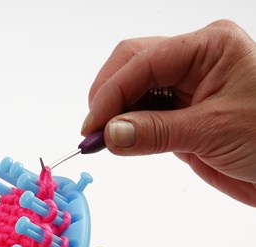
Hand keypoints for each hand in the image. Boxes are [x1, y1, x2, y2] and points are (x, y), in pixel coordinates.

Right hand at [82, 20, 255, 206]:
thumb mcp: (211, 131)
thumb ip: (155, 132)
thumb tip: (108, 134)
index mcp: (209, 48)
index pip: (143, 61)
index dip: (110, 94)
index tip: (91, 128)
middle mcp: (194, 61)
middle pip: (131, 65)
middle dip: (107, 97)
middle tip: (93, 134)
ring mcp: (186, 87)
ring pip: (133, 90)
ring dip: (113, 113)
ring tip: (103, 141)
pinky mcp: (180, 114)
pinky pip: (142, 114)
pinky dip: (126, 127)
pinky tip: (119, 140)